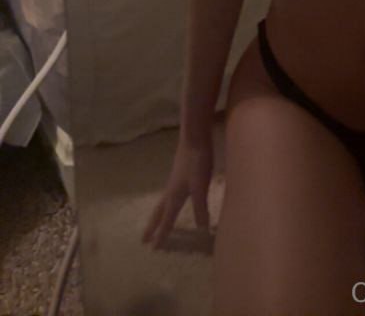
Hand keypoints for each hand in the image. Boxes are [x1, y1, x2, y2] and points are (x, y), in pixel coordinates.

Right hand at [141, 133, 213, 249]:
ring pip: (163, 202)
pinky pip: (168, 194)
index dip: (161, 234)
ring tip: (155, 222)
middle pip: (159, 212)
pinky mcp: (179, 173)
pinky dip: (166, 203)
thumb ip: (201, 207)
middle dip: (152, 226)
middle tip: (143, 239)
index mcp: (174, 195)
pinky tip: (172, 199)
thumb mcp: (201, 186)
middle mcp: (171, 190)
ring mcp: (174, 180)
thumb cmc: (197, 161)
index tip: (152, 249)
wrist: (195, 136)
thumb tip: (201, 229)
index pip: (167, 219)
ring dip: (158, 215)